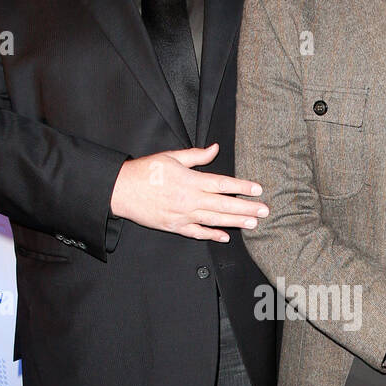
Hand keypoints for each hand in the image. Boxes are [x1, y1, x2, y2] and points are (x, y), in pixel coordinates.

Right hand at [110, 143, 268, 240]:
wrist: (121, 190)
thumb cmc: (145, 171)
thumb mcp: (171, 156)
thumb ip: (196, 155)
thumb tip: (215, 148)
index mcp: (190, 180)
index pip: (222, 184)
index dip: (242, 188)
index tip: (258, 190)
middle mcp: (189, 199)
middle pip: (223, 204)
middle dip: (246, 208)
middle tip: (264, 211)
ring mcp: (182, 215)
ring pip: (214, 220)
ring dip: (235, 222)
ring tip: (253, 223)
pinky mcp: (174, 226)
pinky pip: (196, 233)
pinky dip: (211, 235)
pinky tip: (225, 237)